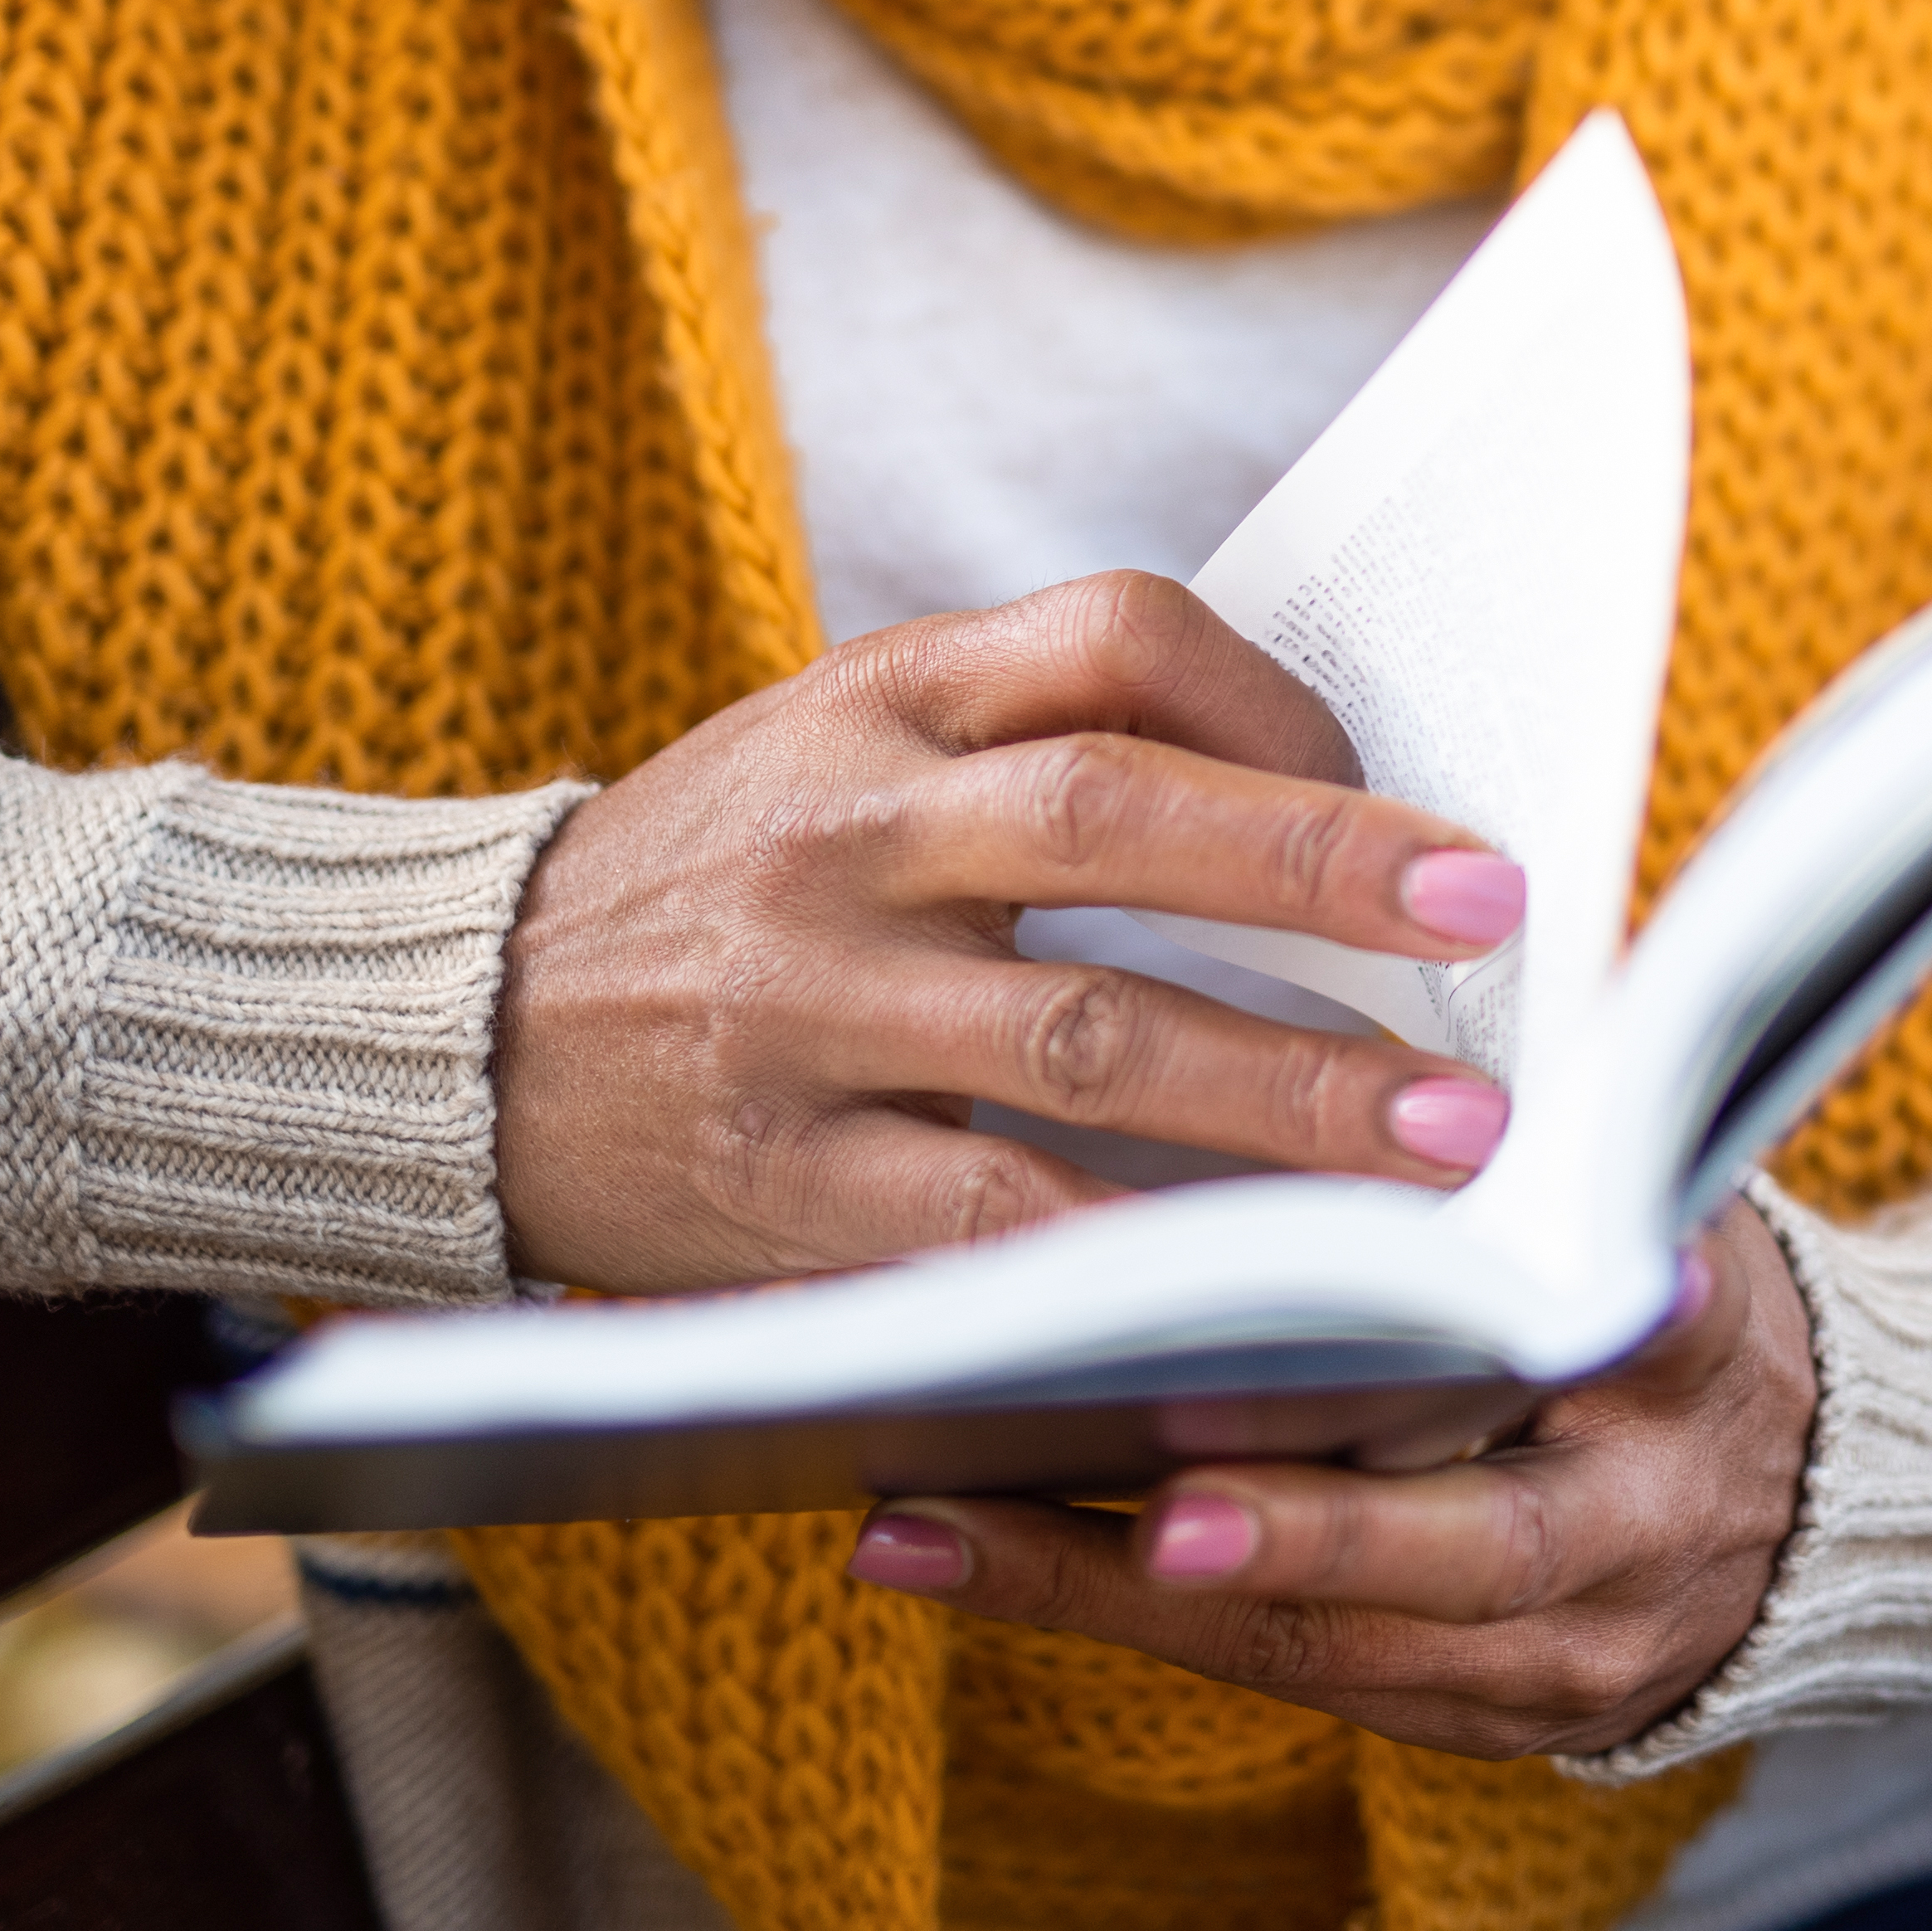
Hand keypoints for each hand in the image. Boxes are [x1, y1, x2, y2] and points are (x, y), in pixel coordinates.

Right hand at [489, 571, 1530, 1293]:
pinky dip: (1137, 1258)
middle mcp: (844, 834)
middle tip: (1491, 915)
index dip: (1276, 705)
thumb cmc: (716, 883)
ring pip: (1079, 1038)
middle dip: (1319, 869)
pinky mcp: (777, 1179)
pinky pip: (986, 1221)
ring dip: (1282, 1094)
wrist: (440, 1029)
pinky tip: (1268, 1293)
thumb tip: (1325, 807)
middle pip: (1112, 817)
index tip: (1407, 796)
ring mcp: (805, 1009)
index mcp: (878, 700)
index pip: (1112, 636)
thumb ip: (1031, 752)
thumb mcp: (839, 748)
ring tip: (1444, 1142)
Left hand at [840, 1196, 1817, 1758]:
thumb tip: (1410, 1031)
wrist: (1796, 1496)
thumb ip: (1567, 1143)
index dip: (1502, 1338)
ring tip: (930, 1523)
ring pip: (1328, 1643)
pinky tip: (961, 1553)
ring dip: (1108, 1584)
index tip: (1416, 1295)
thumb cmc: (1673, 1288)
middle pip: (1462, 1546)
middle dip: (1288, 1532)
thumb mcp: (1670, 1197)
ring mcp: (1561, 1650)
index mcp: (1702, 1357)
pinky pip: (1276, 1678)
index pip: (1630, 1340)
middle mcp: (1640, 1526)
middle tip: (1109, 1500)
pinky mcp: (1479, 1717)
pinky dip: (1110, 1612)